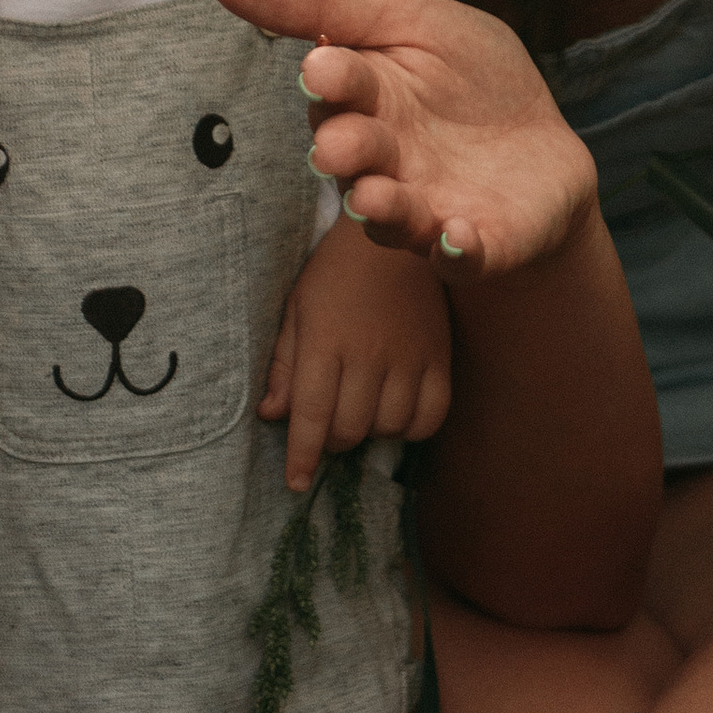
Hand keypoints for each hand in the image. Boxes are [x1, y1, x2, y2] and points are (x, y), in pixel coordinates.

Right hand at [206, 0, 596, 273]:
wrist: (546, 150)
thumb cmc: (467, 78)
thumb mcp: (403, 20)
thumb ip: (316, 1)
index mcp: (366, 101)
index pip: (337, 91)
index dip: (332, 82)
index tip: (323, 70)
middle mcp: (385, 163)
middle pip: (355, 159)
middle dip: (346, 150)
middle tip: (337, 147)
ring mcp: (428, 208)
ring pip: (392, 217)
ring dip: (383, 209)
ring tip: (377, 198)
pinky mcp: (478, 245)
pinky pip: (462, 256)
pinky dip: (458, 250)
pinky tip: (459, 237)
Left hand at [260, 220, 450, 493]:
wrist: (397, 229)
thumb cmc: (335, 271)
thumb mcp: (297, 309)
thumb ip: (284, 364)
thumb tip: (271, 416)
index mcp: (326, 340)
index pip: (311, 416)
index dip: (302, 457)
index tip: (296, 484)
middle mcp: (369, 354)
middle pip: (349, 429)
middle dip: (331, 440)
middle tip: (327, 425)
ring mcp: (410, 356)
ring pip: (388, 428)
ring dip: (370, 432)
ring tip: (361, 410)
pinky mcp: (441, 356)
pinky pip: (430, 417)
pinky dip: (411, 426)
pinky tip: (396, 411)